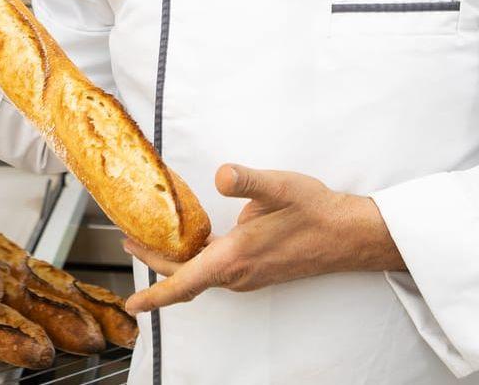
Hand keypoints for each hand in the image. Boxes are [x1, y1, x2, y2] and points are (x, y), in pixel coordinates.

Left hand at [122, 164, 402, 314]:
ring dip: (174, 262)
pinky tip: (194, 241)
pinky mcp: (256, 271)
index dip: (154, 295)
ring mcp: (247, 276)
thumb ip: (248, 180)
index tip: (131, 304)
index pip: (183, 283)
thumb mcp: (279, 187)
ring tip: (153, 238)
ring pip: (199, 275)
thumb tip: (222, 174)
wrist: (347, 234)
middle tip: (130, 239)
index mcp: (234, 258)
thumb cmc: (314, 212)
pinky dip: (195, 260)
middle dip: (154, 262)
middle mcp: (237, 274)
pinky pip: (215, 271)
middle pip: (184, 277)